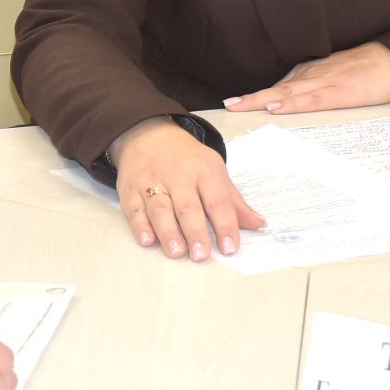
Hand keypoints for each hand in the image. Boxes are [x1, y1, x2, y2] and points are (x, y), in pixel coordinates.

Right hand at [108, 117, 265, 261]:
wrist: (147, 133)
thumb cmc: (185, 158)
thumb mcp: (214, 170)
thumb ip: (233, 201)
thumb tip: (258, 224)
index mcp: (204, 171)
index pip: (218, 201)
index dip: (225, 225)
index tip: (230, 248)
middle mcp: (178, 175)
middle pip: (188, 206)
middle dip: (195, 232)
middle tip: (202, 255)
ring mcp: (152, 181)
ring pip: (160, 208)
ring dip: (168, 232)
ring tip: (177, 252)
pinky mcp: (130, 189)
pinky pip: (135, 209)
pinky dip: (140, 225)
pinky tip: (147, 240)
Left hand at [222, 42, 389, 114]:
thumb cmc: (370, 67)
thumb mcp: (339, 73)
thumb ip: (318, 83)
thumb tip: (297, 95)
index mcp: (313, 71)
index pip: (279, 84)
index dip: (256, 94)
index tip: (235, 101)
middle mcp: (313, 74)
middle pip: (276, 87)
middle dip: (251, 98)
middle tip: (227, 105)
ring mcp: (325, 82)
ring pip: (287, 92)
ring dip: (261, 100)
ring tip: (239, 106)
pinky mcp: (340, 92)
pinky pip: (311, 99)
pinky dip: (292, 103)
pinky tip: (277, 107)